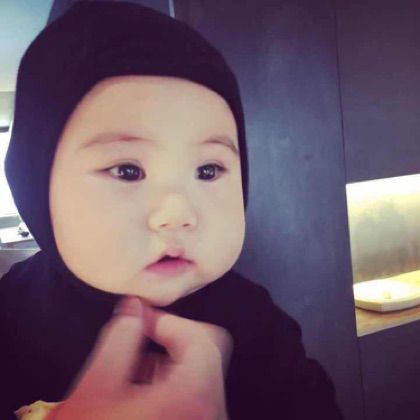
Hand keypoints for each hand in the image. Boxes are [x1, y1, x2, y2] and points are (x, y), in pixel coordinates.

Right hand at [48, 296, 232, 419]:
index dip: (168, 320)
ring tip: (134, 370)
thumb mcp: (97, 388)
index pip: (201, 337)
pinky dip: (173, 382)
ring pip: (202, 373)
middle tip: (140, 337)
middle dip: (171, 338)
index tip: (137, 320)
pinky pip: (197, 395)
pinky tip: (142, 395)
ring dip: (170, 360)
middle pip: (207, 352)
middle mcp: (212, 412)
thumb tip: (135, 306)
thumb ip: (121, 337)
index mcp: (194, 397)